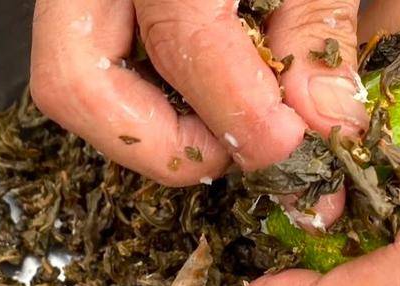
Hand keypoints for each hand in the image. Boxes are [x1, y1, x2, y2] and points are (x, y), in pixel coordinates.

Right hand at [30, 0, 368, 224]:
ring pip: (71, 86)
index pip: (183, 37)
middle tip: (230, 156)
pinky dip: (148, 105)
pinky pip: (94, 72)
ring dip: (150, 132)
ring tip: (227, 131)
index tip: (288, 148)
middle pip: (73, 83)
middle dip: (156, 145)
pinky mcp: (88, 3)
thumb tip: (328, 127)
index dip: (238, 113)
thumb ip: (318, 28)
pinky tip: (207, 101)